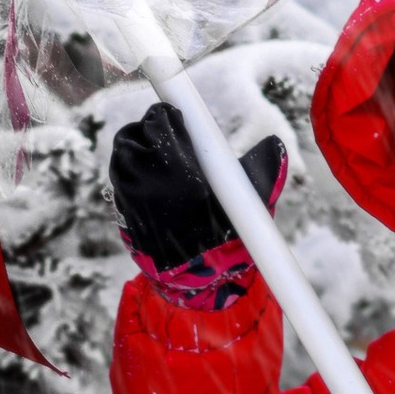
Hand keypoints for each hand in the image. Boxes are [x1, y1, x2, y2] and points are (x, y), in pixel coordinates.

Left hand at [108, 104, 289, 309]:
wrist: (192, 278)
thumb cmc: (226, 237)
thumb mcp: (250, 204)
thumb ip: (263, 171)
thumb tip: (275, 145)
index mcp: (180, 177)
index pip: (160, 123)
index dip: (168, 115)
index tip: (178, 115)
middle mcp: (147, 183)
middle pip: (138, 133)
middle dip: (156, 129)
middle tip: (175, 135)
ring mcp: (127, 195)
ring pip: (126, 150)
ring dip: (142, 147)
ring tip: (166, 157)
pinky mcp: (118, 204)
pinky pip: (121, 172)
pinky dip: (134, 167)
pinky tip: (154, 177)